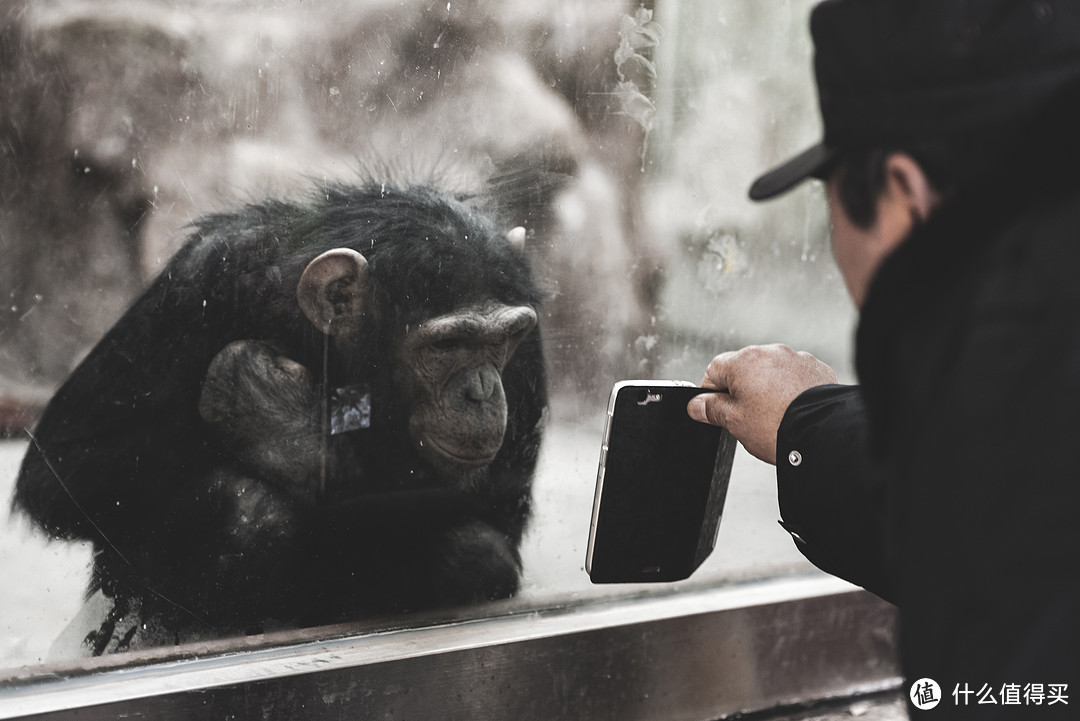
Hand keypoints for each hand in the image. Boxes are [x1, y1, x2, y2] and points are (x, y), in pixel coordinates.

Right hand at [686, 344, 837, 463]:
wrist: (823, 434)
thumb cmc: (779, 426)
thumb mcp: (735, 422)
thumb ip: (711, 409)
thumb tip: (696, 405)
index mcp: (744, 361)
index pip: (713, 371)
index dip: (711, 394)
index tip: (716, 410)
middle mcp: (770, 353)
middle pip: (743, 370)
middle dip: (742, 391)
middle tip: (748, 418)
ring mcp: (795, 359)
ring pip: (770, 373)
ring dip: (767, 389)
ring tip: (774, 416)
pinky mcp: (815, 369)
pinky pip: (794, 377)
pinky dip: (790, 390)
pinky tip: (791, 410)